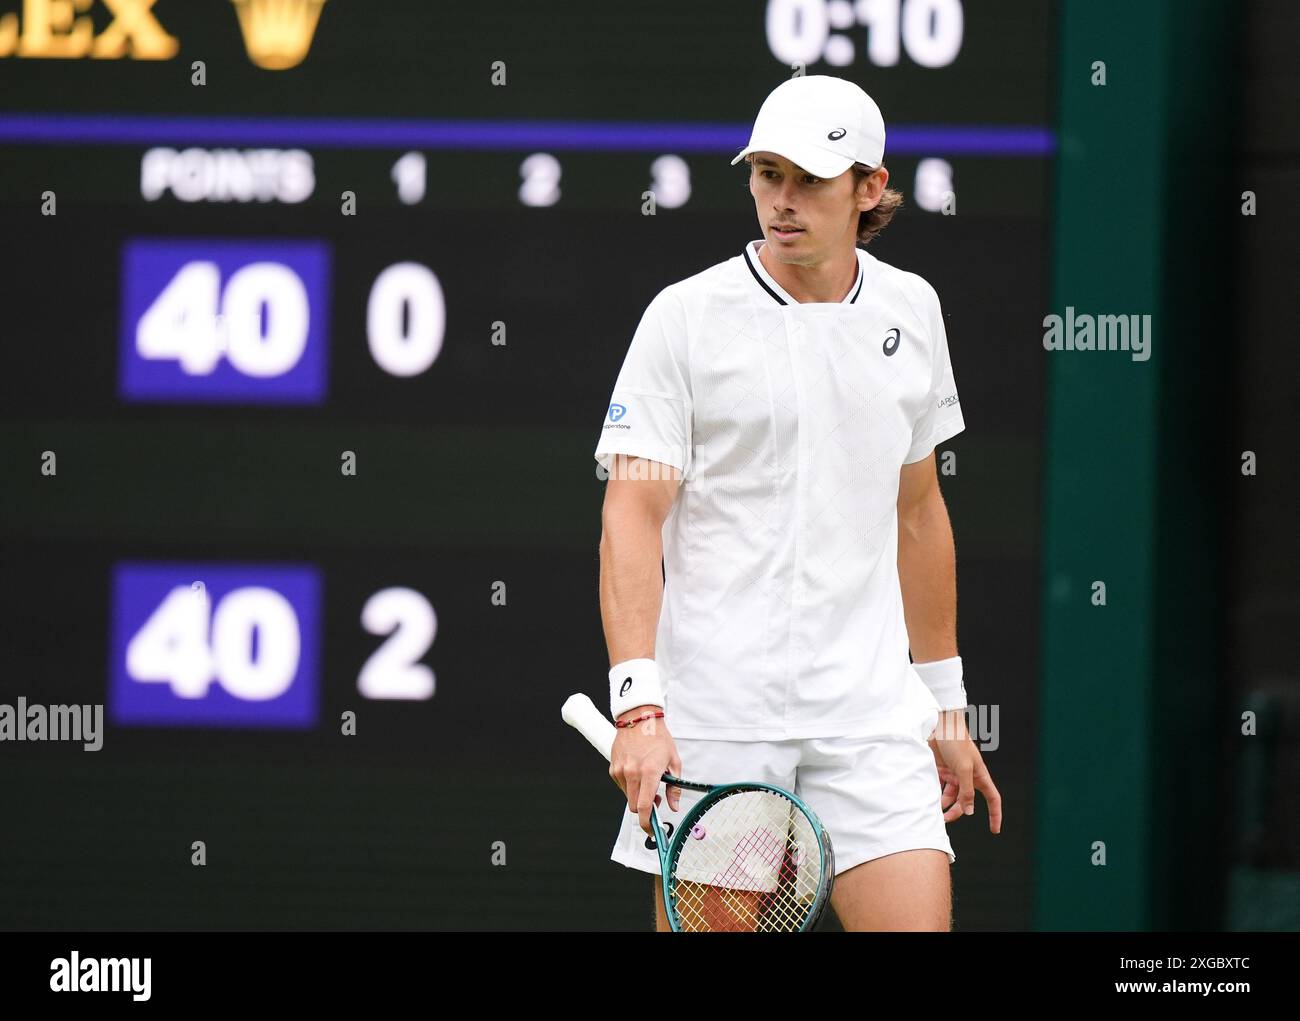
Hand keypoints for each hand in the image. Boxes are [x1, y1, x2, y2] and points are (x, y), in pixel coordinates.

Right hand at [610, 706, 682, 835]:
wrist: (639, 718)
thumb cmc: (658, 737)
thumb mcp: (674, 761)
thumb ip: (674, 787)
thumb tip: (673, 806)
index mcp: (649, 772)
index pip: (644, 807)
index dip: (647, 823)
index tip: (651, 830)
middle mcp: (632, 773)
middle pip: (633, 806)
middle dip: (644, 809)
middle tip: (655, 801)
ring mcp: (620, 770)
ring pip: (627, 796)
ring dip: (636, 795)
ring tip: (646, 780)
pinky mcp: (613, 767)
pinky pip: (621, 785)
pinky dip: (629, 785)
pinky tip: (637, 772)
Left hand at [927, 709, 1001, 832]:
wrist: (938, 724)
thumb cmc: (955, 741)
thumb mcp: (964, 768)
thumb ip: (966, 790)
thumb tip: (969, 811)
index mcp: (979, 775)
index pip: (992, 798)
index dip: (995, 814)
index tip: (995, 830)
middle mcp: (967, 776)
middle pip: (966, 801)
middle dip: (958, 811)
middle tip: (944, 819)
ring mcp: (953, 773)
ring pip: (951, 795)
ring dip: (944, 803)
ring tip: (934, 809)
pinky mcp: (940, 769)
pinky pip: (939, 786)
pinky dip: (935, 793)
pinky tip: (928, 797)